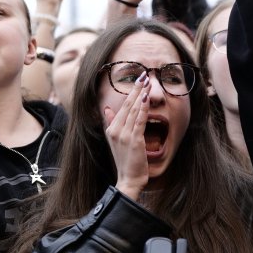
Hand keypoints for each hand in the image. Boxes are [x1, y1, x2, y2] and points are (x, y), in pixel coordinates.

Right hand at [104, 72, 150, 200]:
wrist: (128, 178)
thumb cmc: (125, 160)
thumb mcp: (116, 140)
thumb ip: (111, 123)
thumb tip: (106, 109)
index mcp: (111, 128)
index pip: (122, 105)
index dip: (131, 92)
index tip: (138, 79)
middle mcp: (115, 130)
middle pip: (127, 104)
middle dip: (136, 88)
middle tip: (143, 74)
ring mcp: (123, 135)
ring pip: (133, 110)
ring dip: (140, 94)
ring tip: (147, 82)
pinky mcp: (133, 140)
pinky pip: (139, 121)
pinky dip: (142, 109)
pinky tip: (146, 98)